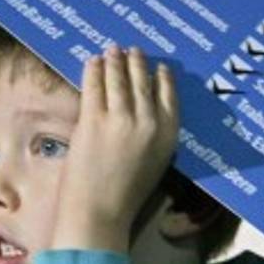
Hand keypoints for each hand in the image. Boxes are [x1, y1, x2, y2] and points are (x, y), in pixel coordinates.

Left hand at [53, 45, 179, 251]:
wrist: (100, 213)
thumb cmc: (125, 195)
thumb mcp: (153, 163)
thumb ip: (153, 137)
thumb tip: (142, 111)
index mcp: (169, 136)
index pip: (169, 95)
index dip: (162, 77)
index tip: (159, 66)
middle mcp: (148, 123)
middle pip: (143, 82)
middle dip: (136, 62)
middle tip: (131, 50)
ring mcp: (120, 119)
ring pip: (119, 79)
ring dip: (115, 60)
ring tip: (112, 50)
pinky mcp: (93, 120)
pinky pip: (95, 85)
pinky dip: (94, 70)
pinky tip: (93, 61)